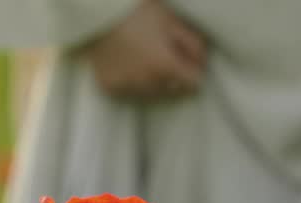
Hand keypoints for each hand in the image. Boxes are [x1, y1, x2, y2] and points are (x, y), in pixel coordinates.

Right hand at [84, 0, 207, 100]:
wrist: (98, 12)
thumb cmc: (138, 11)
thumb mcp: (172, 21)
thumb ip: (194, 45)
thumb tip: (202, 66)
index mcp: (166, 66)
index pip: (193, 83)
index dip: (193, 70)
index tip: (187, 59)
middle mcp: (147, 83)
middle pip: (173, 89)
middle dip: (173, 75)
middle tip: (162, 52)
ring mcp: (127, 87)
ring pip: (151, 93)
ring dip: (153, 81)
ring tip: (143, 57)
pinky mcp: (109, 88)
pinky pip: (128, 91)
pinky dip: (131, 81)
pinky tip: (126, 62)